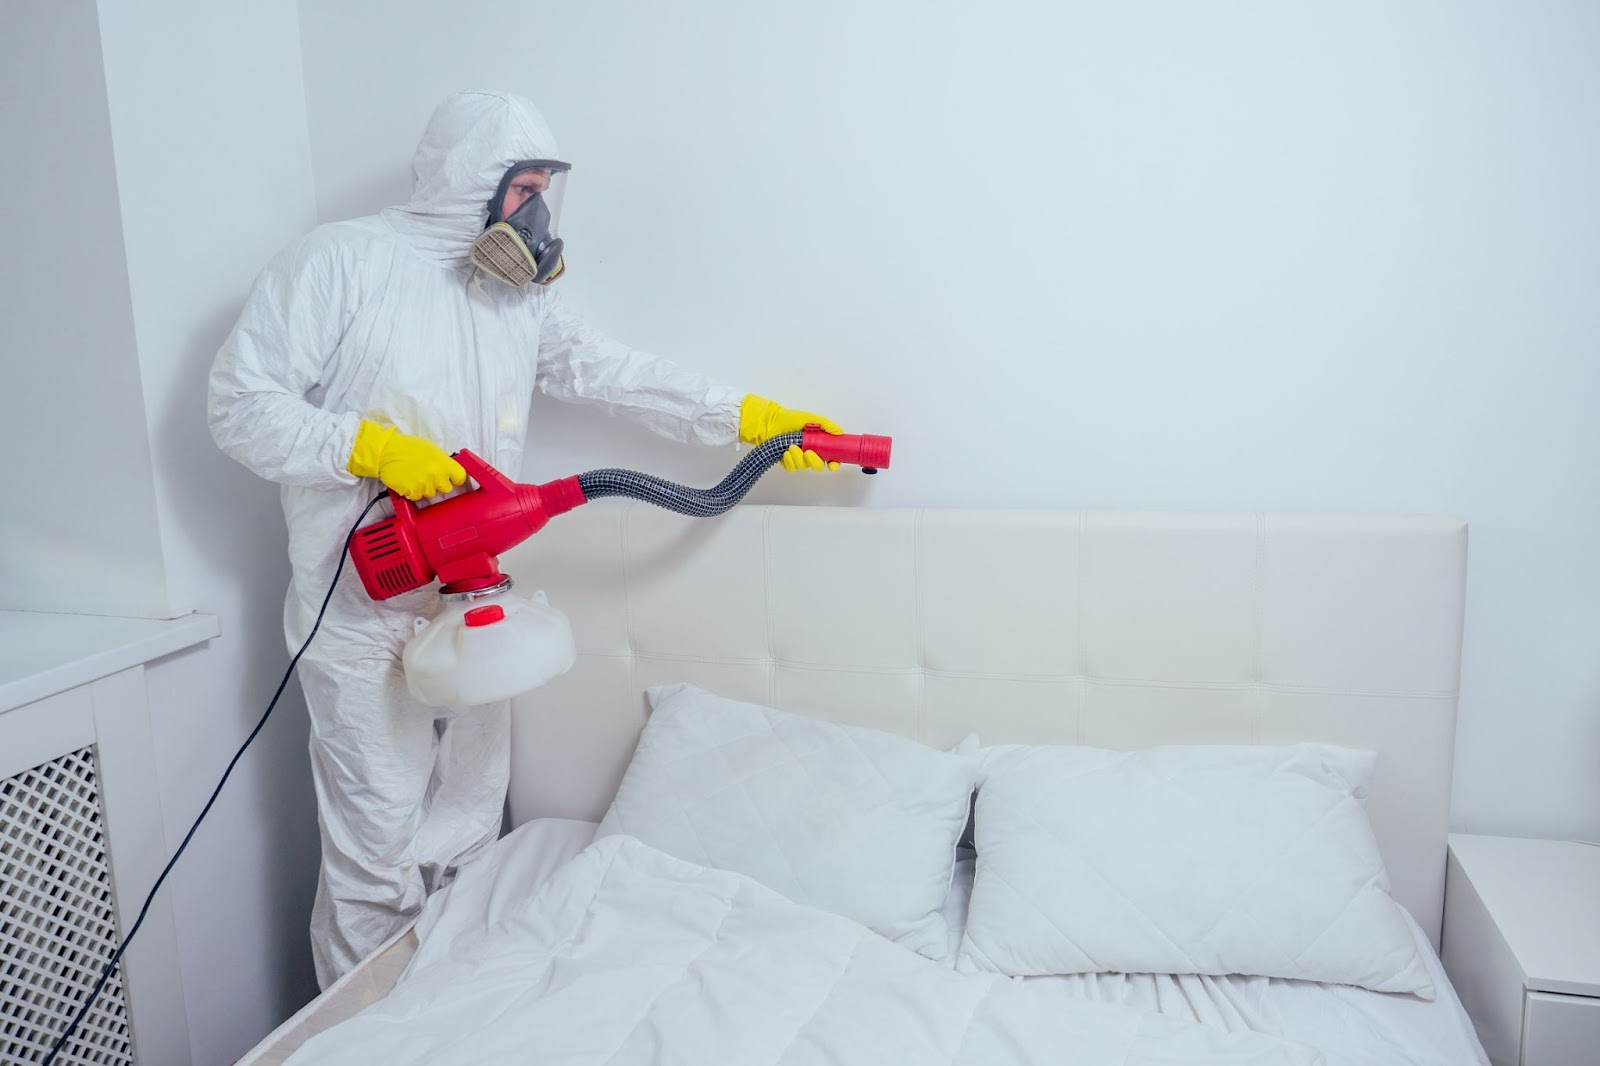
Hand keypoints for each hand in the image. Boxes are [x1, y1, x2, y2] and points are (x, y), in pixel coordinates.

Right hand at [347, 420, 466, 499]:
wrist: (386, 452)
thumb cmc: (407, 447)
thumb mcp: (431, 449)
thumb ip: (442, 461)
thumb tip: (449, 469)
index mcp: (443, 462)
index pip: (460, 476)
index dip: (457, 478)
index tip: (453, 479)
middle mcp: (436, 475)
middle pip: (446, 489)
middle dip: (439, 484)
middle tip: (429, 476)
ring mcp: (425, 485)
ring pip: (431, 494)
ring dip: (425, 488)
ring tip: (415, 476)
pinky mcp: (413, 492)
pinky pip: (417, 497)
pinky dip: (413, 492)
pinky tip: (408, 481)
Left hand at [739, 394, 842, 471]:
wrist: (772, 421)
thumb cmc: (791, 419)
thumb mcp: (811, 419)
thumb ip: (827, 425)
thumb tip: (839, 432)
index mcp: (818, 445)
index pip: (831, 458)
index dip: (834, 464)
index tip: (833, 463)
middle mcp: (810, 453)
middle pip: (818, 466)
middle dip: (814, 461)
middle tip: (808, 452)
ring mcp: (799, 459)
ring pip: (804, 467)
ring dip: (798, 458)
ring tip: (792, 446)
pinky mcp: (787, 462)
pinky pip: (792, 468)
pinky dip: (789, 461)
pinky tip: (786, 452)